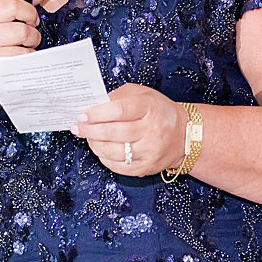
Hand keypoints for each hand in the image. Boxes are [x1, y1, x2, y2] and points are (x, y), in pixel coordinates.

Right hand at [0, 0, 45, 103]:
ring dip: (28, 55)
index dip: (29, 12)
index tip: (31, 20)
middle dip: (33, 36)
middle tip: (29, 40)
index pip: (12, 6)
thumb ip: (15, 7)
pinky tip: (15, 68)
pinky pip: (15, 72)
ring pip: (22, 53)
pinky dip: (20, 70)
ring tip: (22, 55)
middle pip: (21, 31)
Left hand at [71, 84, 185, 177]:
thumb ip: (118, 97)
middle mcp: (152, 130)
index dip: (97, 113)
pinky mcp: (147, 167)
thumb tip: (92, 105)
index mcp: (149, 107)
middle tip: (78, 128)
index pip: (120, 110)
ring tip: (88, 138)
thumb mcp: (142, 94)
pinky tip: (100, 149)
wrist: (183, 135)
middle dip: (91, 130)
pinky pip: (120, 166)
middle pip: (115, 132)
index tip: (82, 115)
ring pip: (115, 152)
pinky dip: (105, 158)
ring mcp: (150, 151)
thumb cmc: (158, 111)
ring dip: (96, 145)